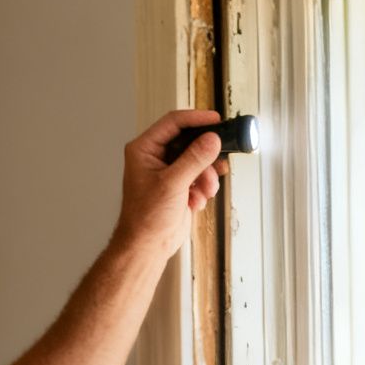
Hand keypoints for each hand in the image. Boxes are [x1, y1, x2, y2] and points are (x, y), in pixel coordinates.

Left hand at [111, 109, 231, 261]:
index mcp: (144, 149)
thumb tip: (212, 138)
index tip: (216, 120)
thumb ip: (194, 159)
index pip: (173, 122)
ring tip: (205, 191)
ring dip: (206, 175)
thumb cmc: (147, 217)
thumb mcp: (173, 184)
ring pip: (198, 159)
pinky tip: (195, 201)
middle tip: (219, 159)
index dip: (196, 119)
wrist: (148, 246)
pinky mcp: (180, 184)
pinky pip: (200, 175)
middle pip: (189, 140)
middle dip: (205, 155)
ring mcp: (169, 170)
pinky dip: (203, 187)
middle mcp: (155, 156)